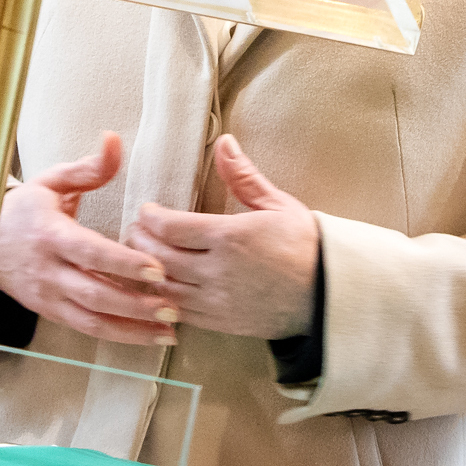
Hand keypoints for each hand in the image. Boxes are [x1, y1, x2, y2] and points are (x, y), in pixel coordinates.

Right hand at [0, 131, 178, 347]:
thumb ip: (88, 168)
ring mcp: (48, 296)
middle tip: (173, 308)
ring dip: (132, 329)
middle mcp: (48, 270)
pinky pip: (85, 330)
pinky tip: (146, 336)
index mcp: (50, 234)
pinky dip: (117, 335)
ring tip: (168, 331)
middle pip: (94, 294)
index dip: (122, 263)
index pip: (89, 252)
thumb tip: (114, 140)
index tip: (156, 269)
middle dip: (135, 305)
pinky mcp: (50, 313)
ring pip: (92, 321)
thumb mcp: (51, 181)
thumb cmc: (24, 210)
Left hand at [127, 135, 318, 340]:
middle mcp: (219, 272)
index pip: (171, 227)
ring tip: (141, 257)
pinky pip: (181, 313)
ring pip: (165, 288)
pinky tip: (160, 287)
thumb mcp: (278, 204)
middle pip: (159, 258)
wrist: (329, 295)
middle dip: (141, 242)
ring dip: (147, 272)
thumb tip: (224, 142)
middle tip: (136, 230)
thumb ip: (243, 176)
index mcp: (231, 237)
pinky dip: (164, 299)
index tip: (146, 209)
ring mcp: (218, 302)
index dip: (150, 217)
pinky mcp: (222, 323)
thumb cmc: (306, 245)